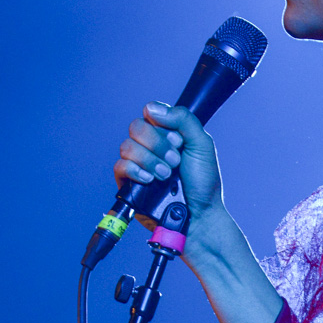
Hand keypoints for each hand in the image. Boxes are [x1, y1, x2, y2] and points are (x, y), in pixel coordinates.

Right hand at [114, 101, 224, 227]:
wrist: (198, 214)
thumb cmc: (203, 181)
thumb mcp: (202, 144)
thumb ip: (183, 119)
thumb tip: (151, 108)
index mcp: (167, 133)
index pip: (151, 113)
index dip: (163, 126)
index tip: (179, 142)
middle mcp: (150, 146)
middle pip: (136, 127)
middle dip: (158, 144)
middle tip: (175, 161)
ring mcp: (138, 163)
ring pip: (127, 146)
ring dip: (150, 160)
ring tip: (166, 175)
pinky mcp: (128, 182)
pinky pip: (119, 166)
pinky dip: (136, 170)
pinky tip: (150, 180)